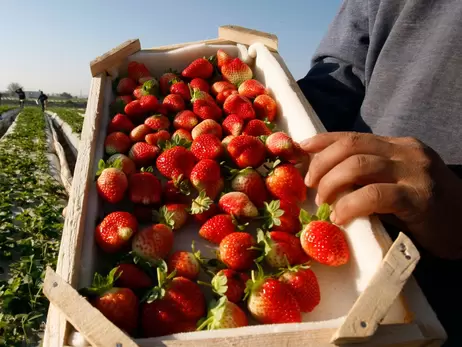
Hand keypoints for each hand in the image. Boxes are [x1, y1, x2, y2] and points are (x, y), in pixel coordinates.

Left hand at [300, 132, 461, 259]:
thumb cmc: (426, 206)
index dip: (323, 141)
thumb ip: (369, 175)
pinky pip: (375, 195)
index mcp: (398, 146)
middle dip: (322, 164)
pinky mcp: (419, 198)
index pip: (353, 136)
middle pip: (352, 146)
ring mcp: (414, 173)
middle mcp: (405, 152)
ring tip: (323, 203)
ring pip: (359, 165)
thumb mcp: (396, 181)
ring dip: (332, 183)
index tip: (301, 148)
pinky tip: (341, 217)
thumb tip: (326, 179)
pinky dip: (351, 204)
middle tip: (310, 185)